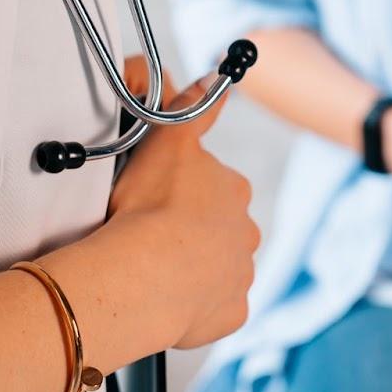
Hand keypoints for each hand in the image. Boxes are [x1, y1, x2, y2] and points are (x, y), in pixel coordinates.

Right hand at [107, 59, 259, 350]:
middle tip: (153, 237)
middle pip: (218, 229)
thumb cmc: (150, 207)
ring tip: (155, 270)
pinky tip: (169, 301)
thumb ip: (192, 108)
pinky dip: (196, 306)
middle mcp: (247, 232)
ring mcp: (241, 275)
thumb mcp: (168, 142)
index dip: (184, 194)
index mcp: (235, 191)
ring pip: (216, 268)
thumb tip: (214, 78)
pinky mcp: (232, 313)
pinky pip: (214, 308)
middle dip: (193, 232)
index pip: (214, 187)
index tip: (157, 203)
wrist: (145, 274)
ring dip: (193, 269)